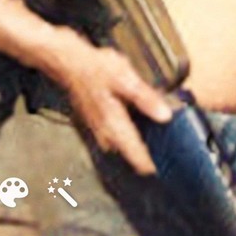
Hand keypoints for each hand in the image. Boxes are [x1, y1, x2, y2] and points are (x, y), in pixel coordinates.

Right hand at [53, 36, 171, 174]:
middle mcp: (105, 131)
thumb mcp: (126, 80)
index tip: (161, 171)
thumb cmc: (97, 69)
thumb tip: (165, 116)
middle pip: (127, 152)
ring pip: (119, 146)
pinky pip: (113, 137)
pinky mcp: (95, 120)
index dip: (148, 163)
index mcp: (114, 123)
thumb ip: (146, 99)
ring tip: (151, 150)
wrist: (69, 63)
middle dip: (142, 158)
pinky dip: (125, 139)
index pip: (134, 152)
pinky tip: (134, 132)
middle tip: (162, 161)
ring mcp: (98, 127)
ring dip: (133, 150)